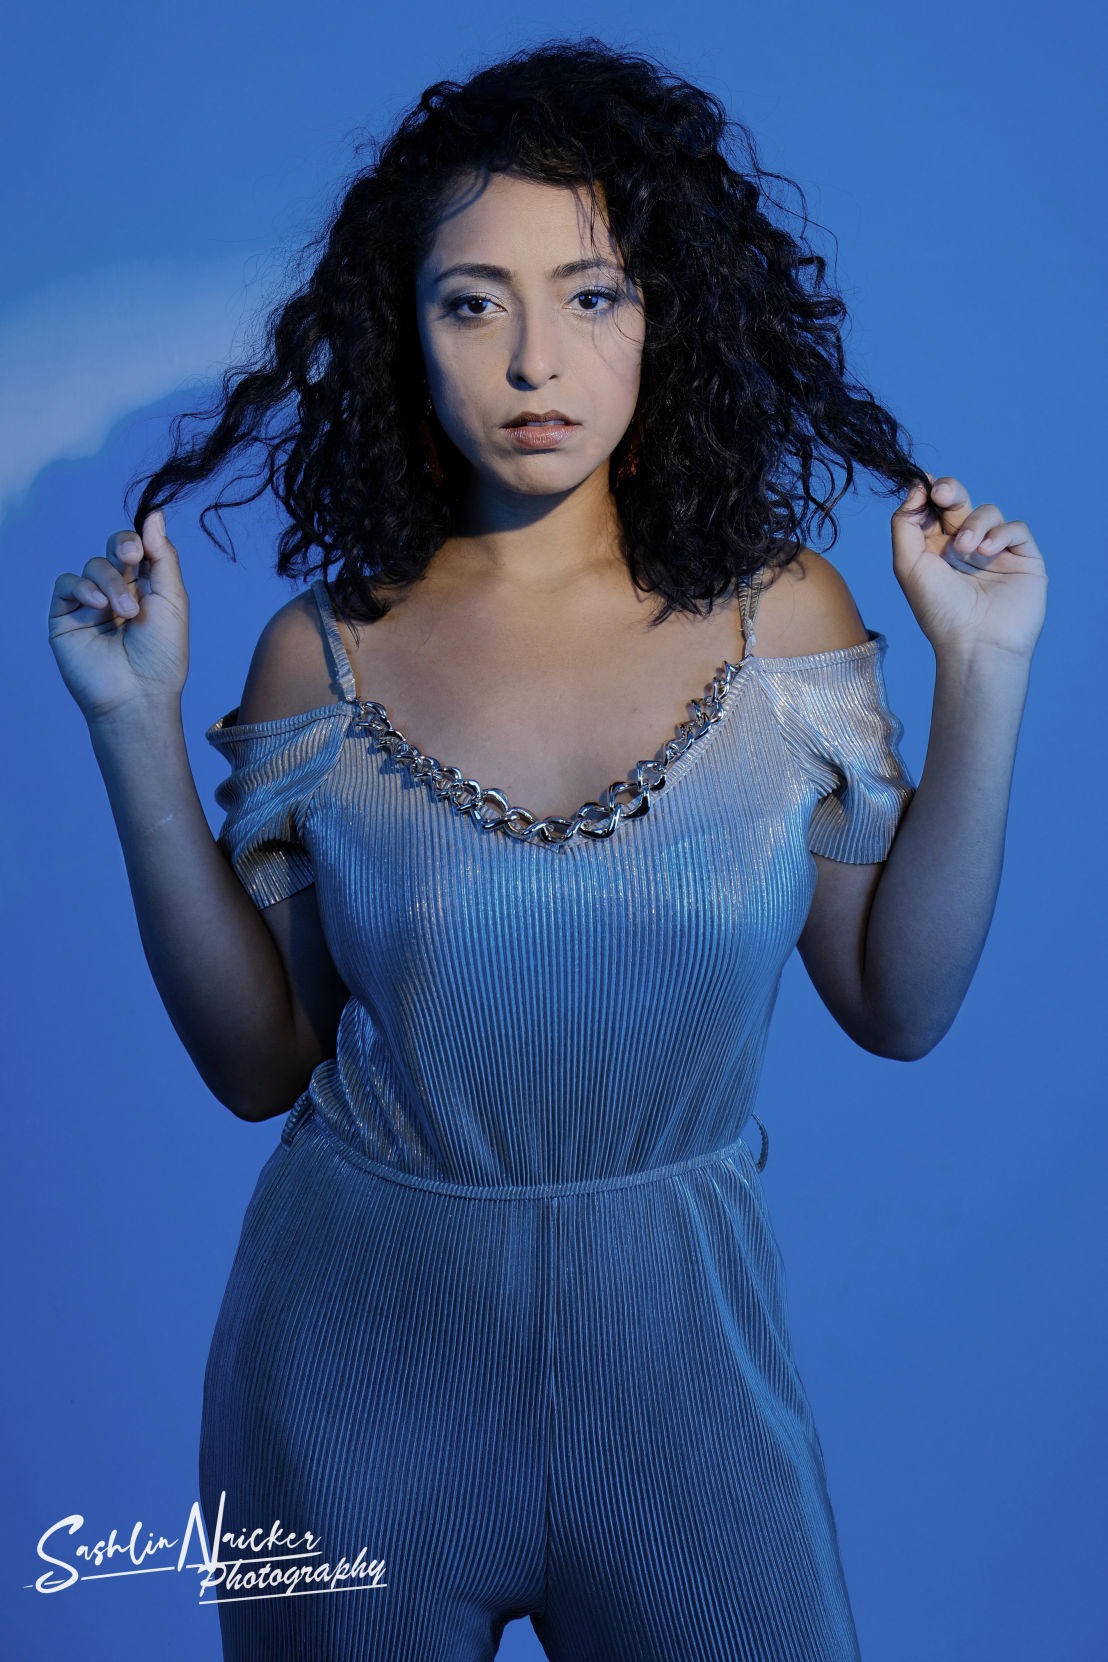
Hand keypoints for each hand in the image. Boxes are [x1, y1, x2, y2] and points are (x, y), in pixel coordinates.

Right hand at [48, 509, 189, 724]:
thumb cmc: (161, 655)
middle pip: (115, 549)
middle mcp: (119, 592)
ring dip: (110, 581)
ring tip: (125, 611)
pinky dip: (83, 588)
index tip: (145, 544)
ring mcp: (91, 604)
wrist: (138, 694)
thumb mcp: (172, 599)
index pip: (140, 549)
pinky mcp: (66, 615)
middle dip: (124, 547)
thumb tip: (155, 514)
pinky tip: (100, 607)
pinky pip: (67, 583)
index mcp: (148, 589)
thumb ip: (163, 556)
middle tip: (132, 556)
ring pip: (94, 565)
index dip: (141, 540)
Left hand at [891, 474, 1046, 660]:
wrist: (975, 643)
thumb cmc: (938, 610)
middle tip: (943, 493)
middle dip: (950, 492)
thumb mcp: (907, 564)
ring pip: (988, 512)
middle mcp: (965, 547)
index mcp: (935, 549)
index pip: (934, 509)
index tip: (924, 484)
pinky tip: (987, 552)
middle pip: (960, 502)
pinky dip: (1001, 534)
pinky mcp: (1023, 558)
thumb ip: (904, 524)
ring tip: (966, 550)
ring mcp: (995, 552)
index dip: (930, 492)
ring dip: (975, 523)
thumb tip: (915, 488)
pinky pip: (1015, 528)